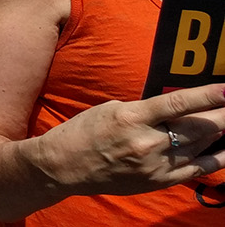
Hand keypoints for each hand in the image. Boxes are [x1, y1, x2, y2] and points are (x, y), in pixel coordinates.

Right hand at [28, 83, 224, 196]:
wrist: (66, 166)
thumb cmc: (84, 131)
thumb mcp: (111, 109)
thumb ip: (144, 109)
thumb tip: (176, 107)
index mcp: (131, 118)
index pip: (176, 104)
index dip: (205, 96)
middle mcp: (147, 142)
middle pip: (195, 127)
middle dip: (221, 115)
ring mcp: (156, 165)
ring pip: (199, 147)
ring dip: (220, 133)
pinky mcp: (159, 181)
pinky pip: (196, 170)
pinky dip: (215, 159)